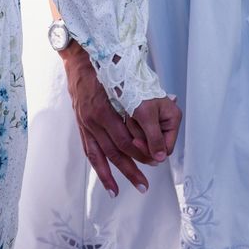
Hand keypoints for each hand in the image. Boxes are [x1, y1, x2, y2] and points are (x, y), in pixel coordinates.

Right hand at [59, 42, 179, 196]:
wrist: (79, 62)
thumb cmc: (104, 69)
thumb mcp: (123, 78)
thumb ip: (140, 96)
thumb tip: (170, 101)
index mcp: (105, 108)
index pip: (125, 139)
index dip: (140, 151)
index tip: (155, 159)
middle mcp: (94, 119)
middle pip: (115, 151)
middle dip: (131, 169)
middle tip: (145, 185)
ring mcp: (86, 124)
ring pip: (103, 156)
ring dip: (117, 175)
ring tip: (133, 186)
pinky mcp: (82, 127)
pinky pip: (91, 153)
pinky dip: (100, 171)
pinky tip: (110, 185)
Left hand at [130, 94, 181, 165]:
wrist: (124, 78)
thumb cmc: (138, 90)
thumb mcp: (147, 116)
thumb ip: (155, 138)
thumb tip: (160, 157)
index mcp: (173, 119)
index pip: (166, 148)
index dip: (151, 149)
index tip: (137, 142)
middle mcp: (166, 121)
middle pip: (154, 145)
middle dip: (141, 136)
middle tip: (133, 121)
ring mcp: (155, 121)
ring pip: (145, 140)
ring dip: (134, 129)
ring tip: (130, 115)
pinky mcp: (145, 120)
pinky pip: (138, 133)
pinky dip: (131, 126)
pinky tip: (129, 116)